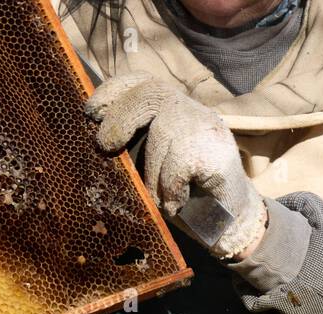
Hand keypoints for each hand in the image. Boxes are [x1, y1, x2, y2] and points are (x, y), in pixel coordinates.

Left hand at [85, 73, 266, 260]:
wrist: (231, 223)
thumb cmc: (183, 196)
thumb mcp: (151, 167)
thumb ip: (132, 147)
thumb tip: (94, 139)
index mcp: (172, 111)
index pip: (143, 82)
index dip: (114, 90)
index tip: (91, 111)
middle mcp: (191, 111)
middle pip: (151, 94)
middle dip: (121, 117)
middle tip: (106, 147)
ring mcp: (208, 129)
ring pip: (165, 133)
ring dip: (152, 172)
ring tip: (157, 199)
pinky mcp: (219, 152)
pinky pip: (180, 163)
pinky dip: (171, 189)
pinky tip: (176, 203)